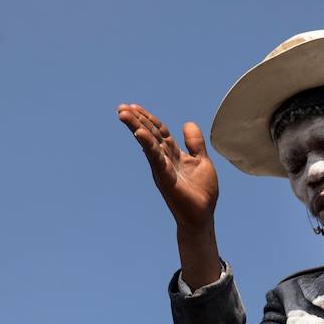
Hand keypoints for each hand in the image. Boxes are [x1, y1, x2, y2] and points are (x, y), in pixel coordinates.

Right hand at [117, 104, 218, 231]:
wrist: (202, 216)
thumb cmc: (202, 193)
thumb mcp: (202, 161)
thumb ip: (194, 143)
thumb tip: (187, 123)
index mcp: (172, 155)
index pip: (159, 132)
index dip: (148, 118)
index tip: (134, 107)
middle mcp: (164, 160)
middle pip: (149, 134)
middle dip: (136, 120)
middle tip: (121, 108)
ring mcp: (163, 168)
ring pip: (148, 143)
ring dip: (136, 127)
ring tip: (123, 114)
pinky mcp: (165, 178)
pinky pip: (155, 158)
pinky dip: (147, 145)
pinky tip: (139, 133)